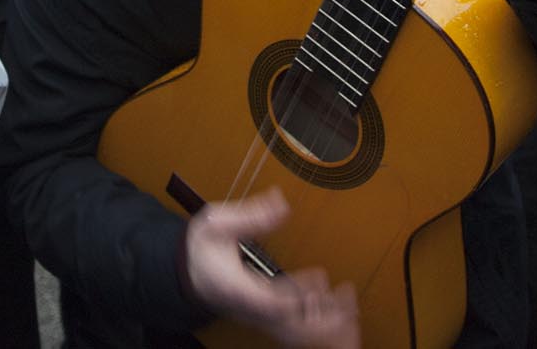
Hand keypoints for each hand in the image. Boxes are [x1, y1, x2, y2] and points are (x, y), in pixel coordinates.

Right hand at [183, 190, 359, 347]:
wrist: (186, 274)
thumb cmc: (200, 249)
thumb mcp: (216, 223)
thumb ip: (250, 215)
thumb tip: (280, 202)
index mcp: (239, 289)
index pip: (272, 302)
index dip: (299, 294)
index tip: (320, 276)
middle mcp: (252, 310)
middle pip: (292, 329)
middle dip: (325, 320)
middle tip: (348, 299)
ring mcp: (260, 318)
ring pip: (298, 335)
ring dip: (327, 324)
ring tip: (349, 303)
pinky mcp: (267, 318)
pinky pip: (296, 331)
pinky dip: (319, 324)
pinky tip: (336, 306)